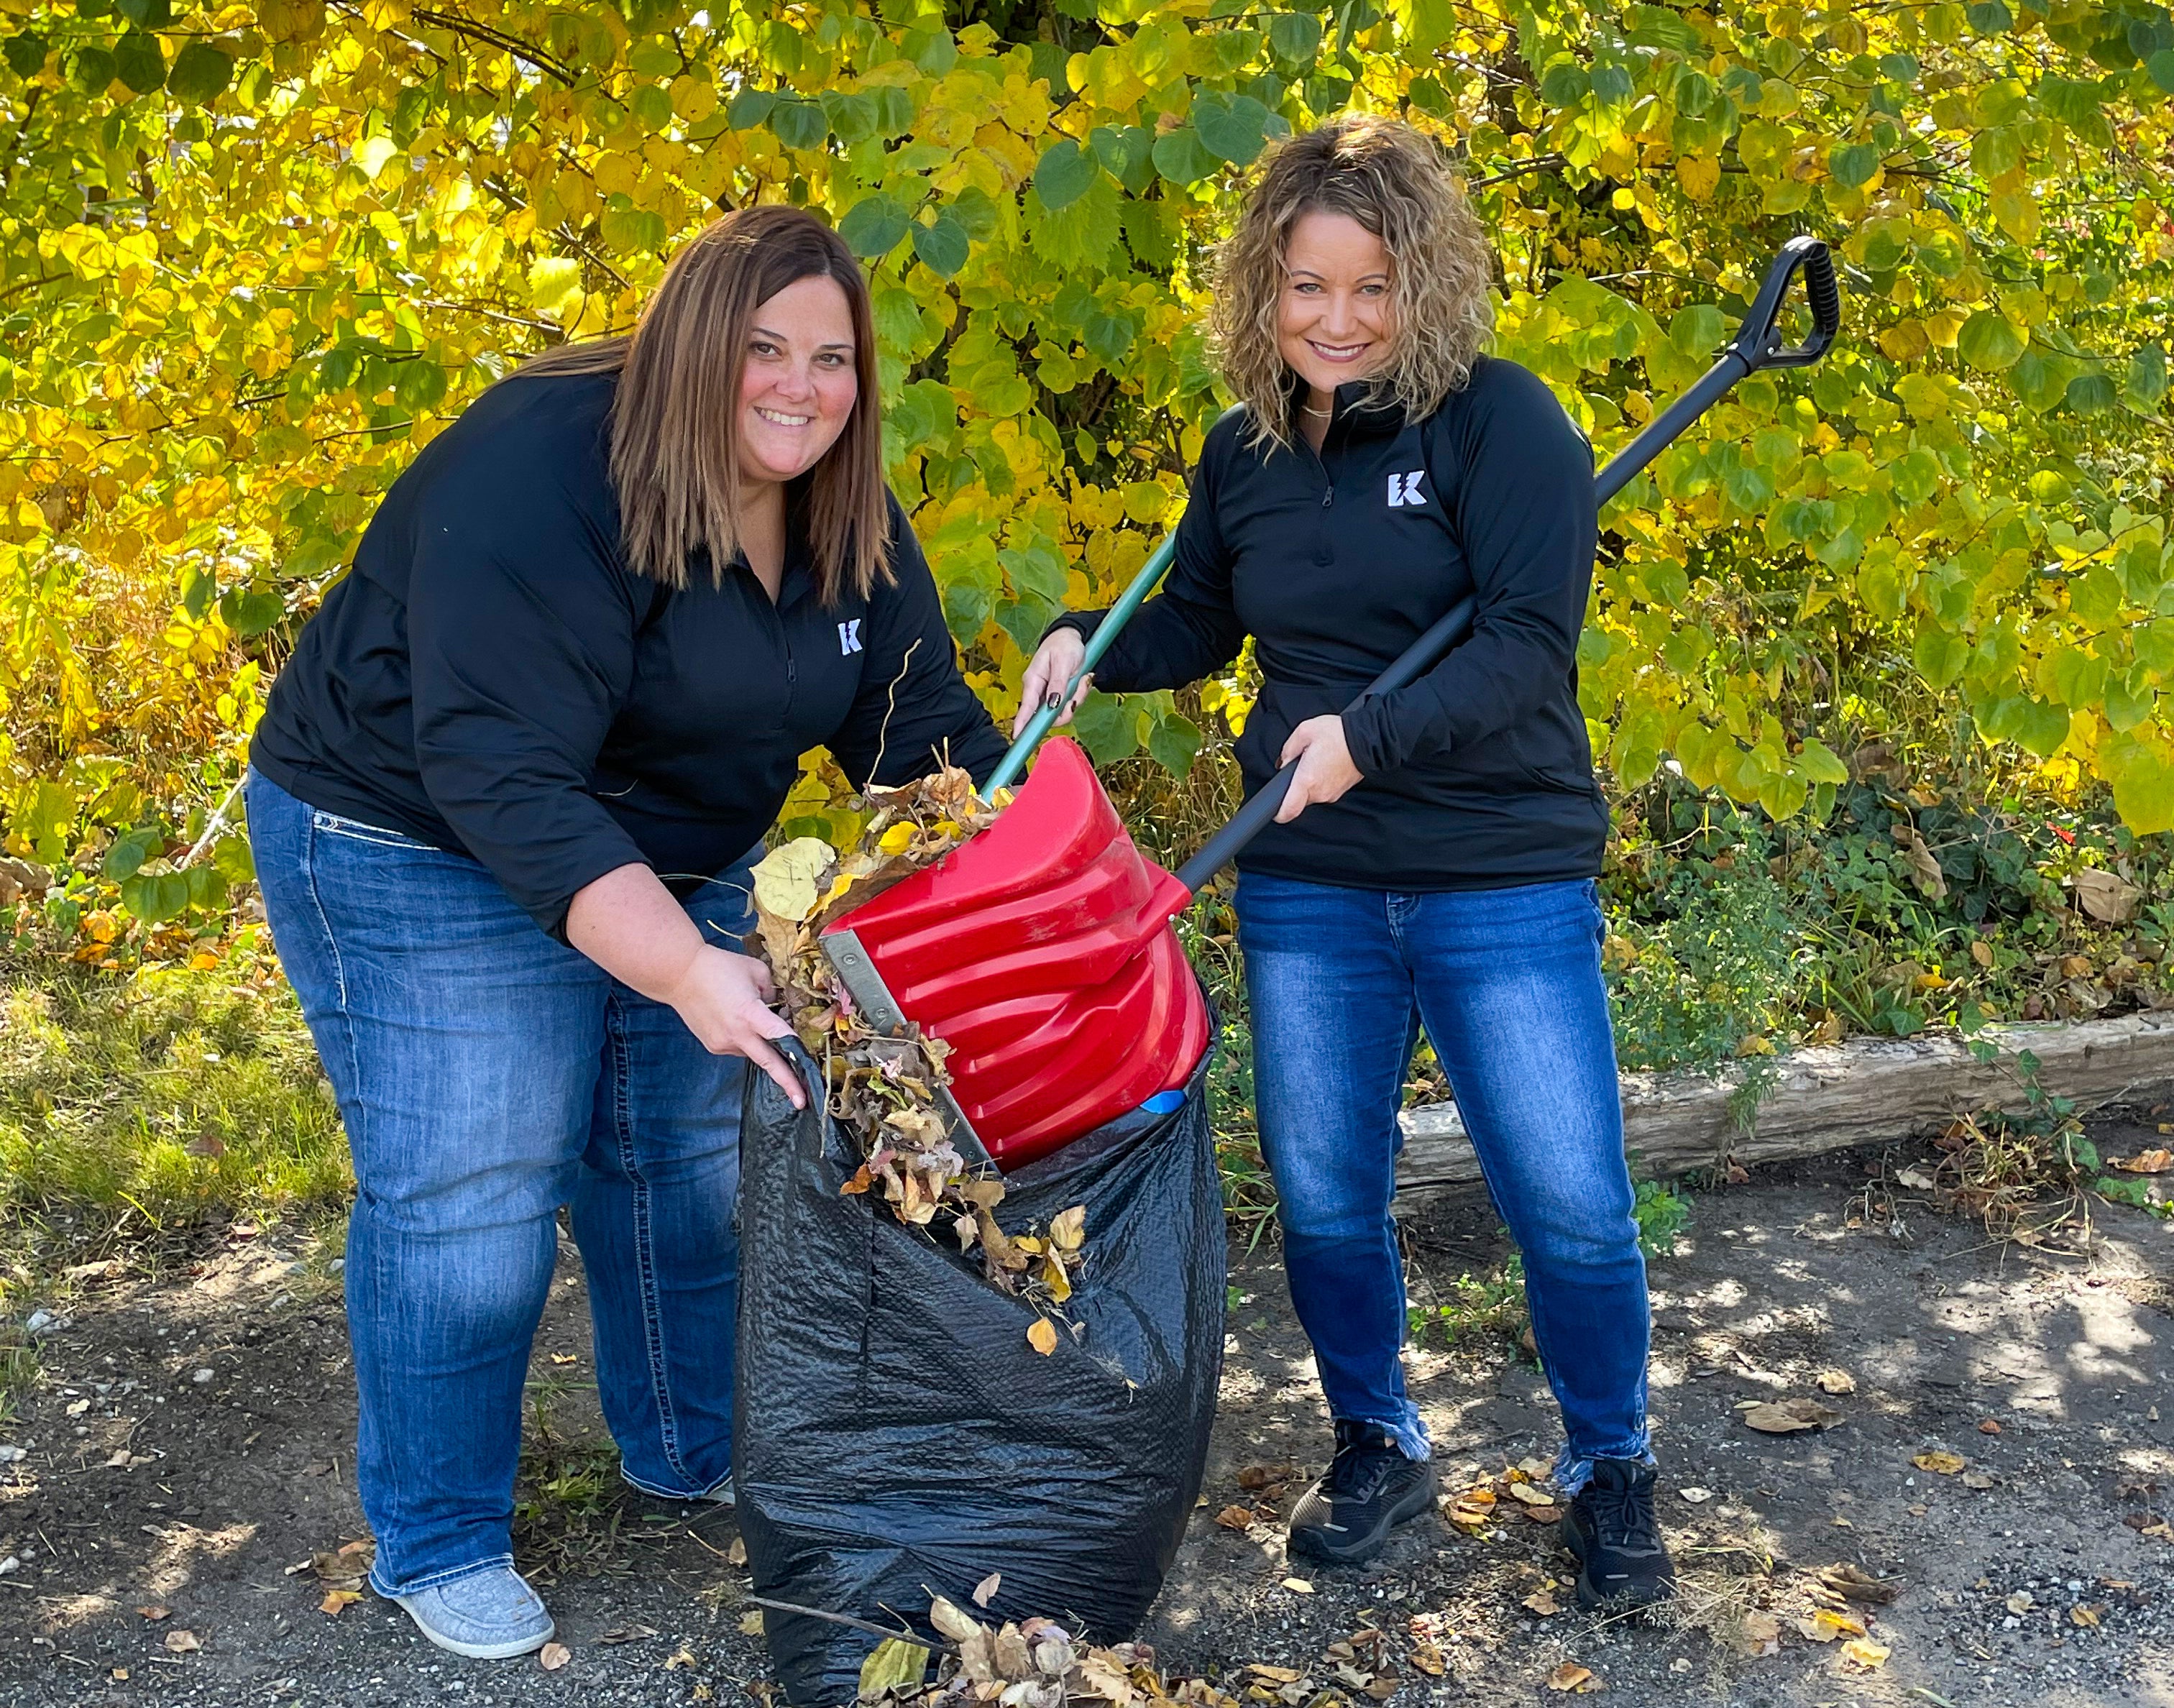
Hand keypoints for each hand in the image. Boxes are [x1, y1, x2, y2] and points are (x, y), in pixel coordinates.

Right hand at [660, 945, 806, 1108]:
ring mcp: (723, 1043)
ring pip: (754, 1052)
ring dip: (762, 1044)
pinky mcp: (714, 1046)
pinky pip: (739, 1048)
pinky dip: (745, 1039)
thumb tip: (776, 1008)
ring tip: (747, 1014)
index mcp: (749, 1013)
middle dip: (787, 1083)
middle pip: (768, 1062)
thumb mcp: (756, 970)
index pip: (777, 1034)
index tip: (807, 1070)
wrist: (679, 975)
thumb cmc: (718, 967)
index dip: (795, 1050)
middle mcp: (736, 1034)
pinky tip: (735, 1019)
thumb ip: (772, 992)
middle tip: (802, 1101)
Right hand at [1013, 629, 1091, 735]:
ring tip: (1082, 681)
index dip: (1021, 723)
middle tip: (1076, 696)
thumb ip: (1058, 684)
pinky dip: (1079, 696)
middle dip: (1065, 710)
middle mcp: (1039, 690)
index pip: (1026, 705)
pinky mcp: (1059, 695)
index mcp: (1033, 680)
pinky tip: (1082, 681)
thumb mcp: (1063, 662)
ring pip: (1061, 712)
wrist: (1072, 638)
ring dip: (1076, 699)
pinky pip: (1069, 705)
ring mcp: (1049, 694)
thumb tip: (1052, 704)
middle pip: (1047, 715)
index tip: (1017, 737)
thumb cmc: (1063, 645)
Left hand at [1275, 715, 1363, 822]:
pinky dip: (1322, 779)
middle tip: (1301, 765)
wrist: (1368, 739)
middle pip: (1298, 799)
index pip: (1288, 810)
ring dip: (1309, 781)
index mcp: (1307, 780)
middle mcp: (1319, 792)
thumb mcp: (1305, 731)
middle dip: (1295, 784)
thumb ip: (1288, 749)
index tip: (1274, 809)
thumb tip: (1283, 762)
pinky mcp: (1341, 791)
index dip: (1278, 813)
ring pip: (1312, 794)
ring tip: (1317, 760)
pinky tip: (1327, 763)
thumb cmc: (1338, 734)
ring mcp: (1331, 794)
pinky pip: (1324, 789)